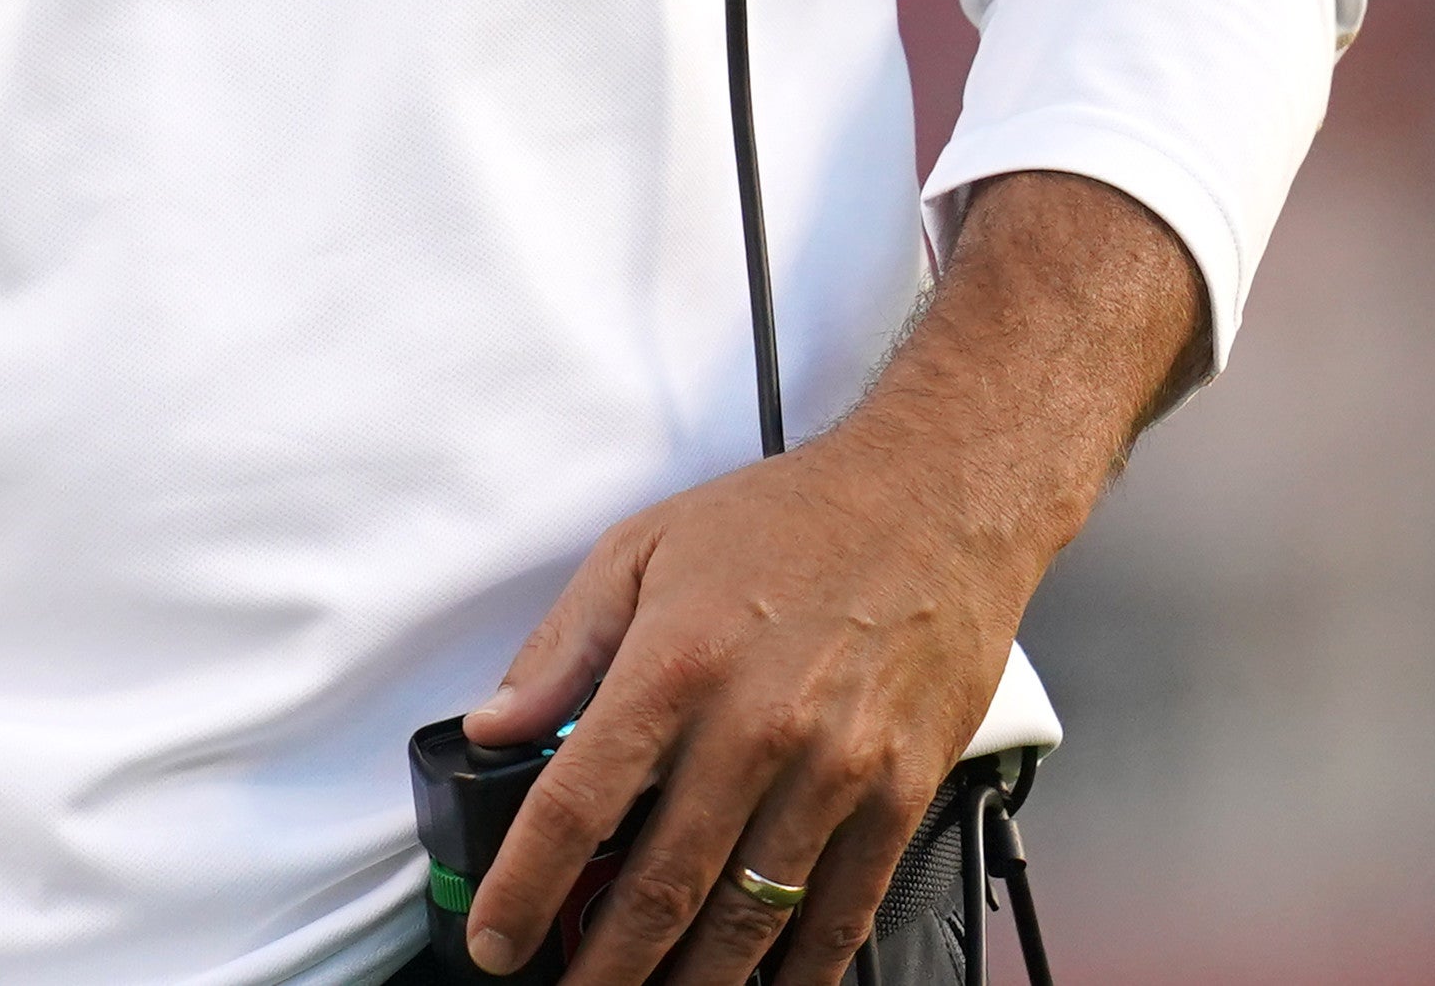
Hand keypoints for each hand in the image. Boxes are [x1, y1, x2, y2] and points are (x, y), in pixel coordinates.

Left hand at [451, 170, 1203, 982]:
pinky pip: (840, 911)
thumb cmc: (793, 519)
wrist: (939, 496)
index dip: (524, 890)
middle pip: (658, 889)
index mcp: (675, 666)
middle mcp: (753, 728)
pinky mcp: (898, 794)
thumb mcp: (642, 549)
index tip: (499, 939)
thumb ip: (559, 649)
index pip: (575, 808)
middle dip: (602, 967)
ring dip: (691, 983)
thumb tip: (495, 726)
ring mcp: (833, 771)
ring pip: (746, 920)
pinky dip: (797, 970)